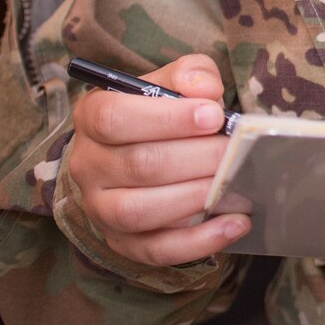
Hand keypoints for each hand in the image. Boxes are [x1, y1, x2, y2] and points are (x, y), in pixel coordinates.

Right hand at [66, 54, 250, 266]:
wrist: (144, 149)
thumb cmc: (164, 112)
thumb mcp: (175, 81)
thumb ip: (191, 75)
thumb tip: (205, 89)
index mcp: (93, 116)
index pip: (114, 118)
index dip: (168, 118)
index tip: (213, 116)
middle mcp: (88, 164)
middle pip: (139, 165)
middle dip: (197, 158)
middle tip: (236, 151)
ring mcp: (100, 207)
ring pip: (139, 211)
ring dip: (194, 198)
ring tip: (232, 183)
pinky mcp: (122, 241)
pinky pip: (155, 249)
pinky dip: (199, 241)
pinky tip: (236, 223)